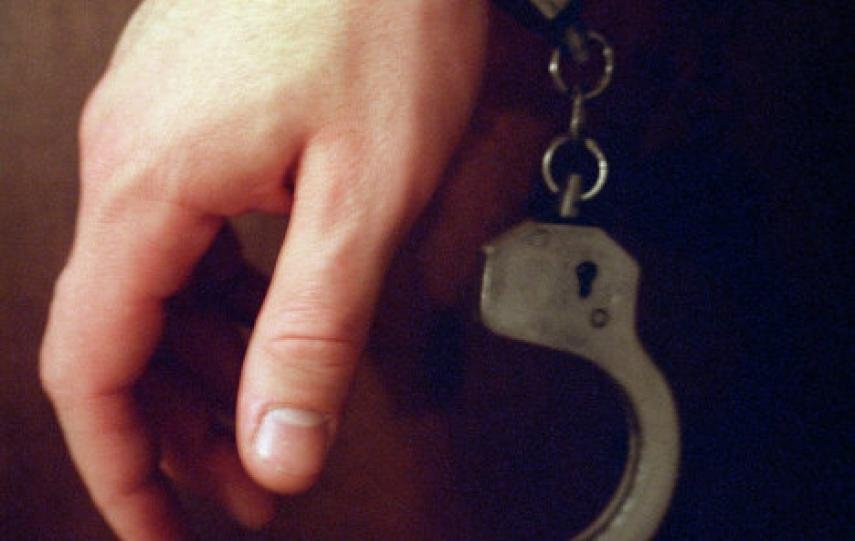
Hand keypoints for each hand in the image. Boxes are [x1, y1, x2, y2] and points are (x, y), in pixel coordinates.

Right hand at [40, 1, 486, 538]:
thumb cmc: (383, 15)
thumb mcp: (364, 196)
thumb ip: (315, 330)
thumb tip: (280, 448)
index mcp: (150, 185)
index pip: (96, 367)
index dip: (124, 467)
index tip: (163, 531)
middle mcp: (131, 159)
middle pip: (126, 337)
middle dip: (184, 430)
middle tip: (251, 490)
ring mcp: (160, 134)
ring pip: (161, 290)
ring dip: (211, 368)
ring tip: (271, 426)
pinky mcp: (199, 118)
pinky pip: (191, 238)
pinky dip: (226, 300)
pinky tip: (268, 328)